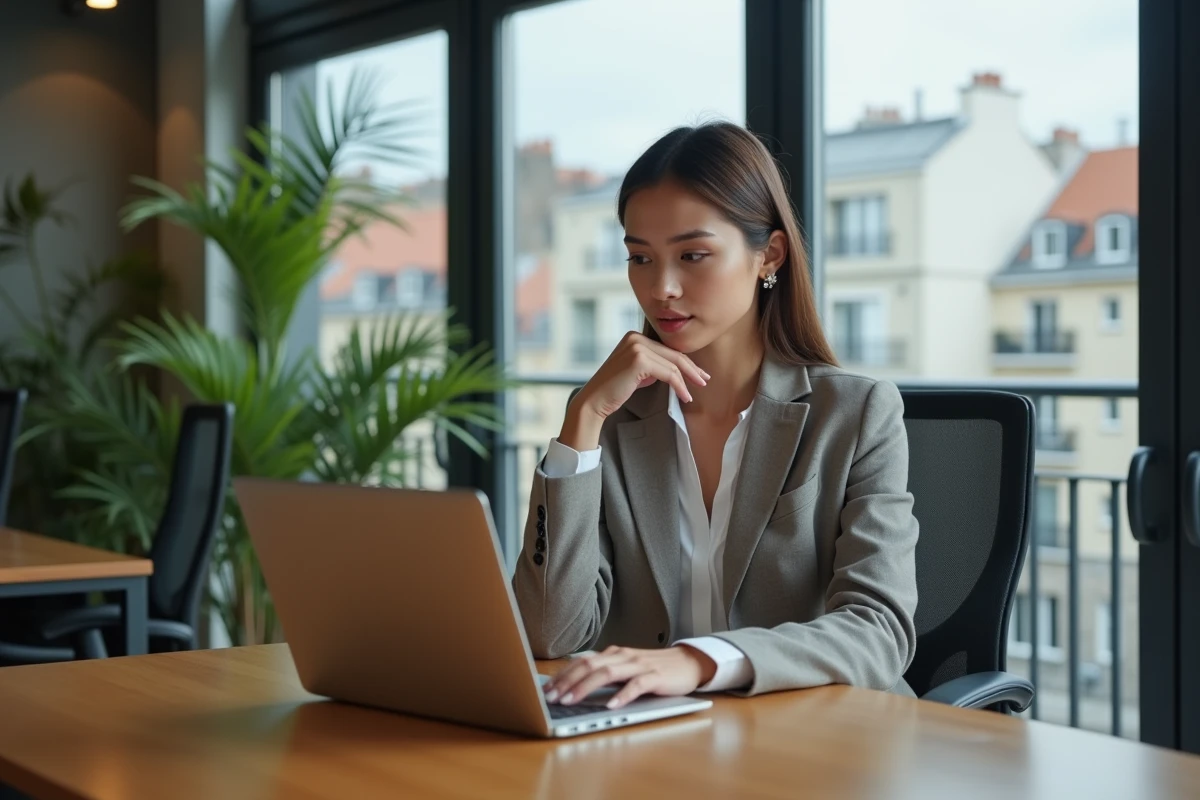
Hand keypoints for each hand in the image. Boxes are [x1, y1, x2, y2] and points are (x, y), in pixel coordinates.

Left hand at [543, 645, 717, 709]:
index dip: (562, 675)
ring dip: (586, 687)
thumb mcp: (626, 669)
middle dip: (567, 681)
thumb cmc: (653, 669)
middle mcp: (623, 656)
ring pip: (607, 673)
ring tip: (571, 701)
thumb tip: (575, 685)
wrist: (687, 663)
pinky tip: (611, 705)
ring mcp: (639, 665)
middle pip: (589, 665)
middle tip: (551, 697)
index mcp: (613, 653)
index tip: (546, 689)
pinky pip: (636, 685)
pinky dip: (622, 695)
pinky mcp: (655, 677)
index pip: (582, 662)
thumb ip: (605, 673)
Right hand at [560, 332, 708, 450]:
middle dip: (691, 369)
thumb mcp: (638, 372)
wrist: (595, 400)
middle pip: (672, 354)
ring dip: (687, 380)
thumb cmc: (615, 389)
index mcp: (634, 337)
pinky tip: (685, 396)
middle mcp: (635, 337)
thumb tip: (676, 369)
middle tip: (704, 380)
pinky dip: (679, 386)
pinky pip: (668, 373)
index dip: (684, 362)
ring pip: (672, 364)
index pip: (666, 349)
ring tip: (694, 392)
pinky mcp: (639, 360)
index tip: (697, 373)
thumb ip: (654, 364)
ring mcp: (637, 347)